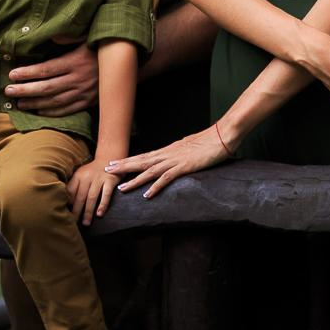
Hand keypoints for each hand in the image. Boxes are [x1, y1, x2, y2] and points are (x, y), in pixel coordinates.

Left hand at [5, 43, 96, 116]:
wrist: (126, 64)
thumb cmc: (101, 46)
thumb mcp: (86, 36)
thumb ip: (68, 36)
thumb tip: (52, 34)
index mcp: (76, 62)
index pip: (47, 69)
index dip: (28, 73)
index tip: (12, 74)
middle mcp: (79, 79)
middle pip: (47, 88)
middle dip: (26, 90)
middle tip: (8, 91)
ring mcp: (84, 93)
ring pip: (55, 101)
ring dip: (35, 103)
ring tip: (18, 103)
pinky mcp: (89, 102)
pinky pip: (67, 110)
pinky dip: (51, 112)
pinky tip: (37, 111)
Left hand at [69, 159, 119, 225]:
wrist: (109, 158)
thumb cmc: (92, 171)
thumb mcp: (81, 174)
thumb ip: (74, 185)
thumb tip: (66, 203)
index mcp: (78, 175)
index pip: (71, 191)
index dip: (68, 203)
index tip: (65, 214)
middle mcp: (87, 176)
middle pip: (80, 196)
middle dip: (77, 211)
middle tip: (74, 223)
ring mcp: (99, 178)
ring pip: (92, 197)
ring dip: (88, 211)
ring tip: (86, 222)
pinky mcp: (110, 180)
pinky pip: (106, 194)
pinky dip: (103, 204)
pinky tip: (99, 214)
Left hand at [113, 125, 233, 198]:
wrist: (223, 135)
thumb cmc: (209, 141)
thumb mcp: (190, 148)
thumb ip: (180, 154)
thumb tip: (175, 158)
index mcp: (169, 150)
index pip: (144, 156)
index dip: (129, 160)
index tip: (114, 163)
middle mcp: (168, 154)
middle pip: (141, 161)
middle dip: (123, 167)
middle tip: (107, 170)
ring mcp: (175, 160)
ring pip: (149, 171)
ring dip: (134, 180)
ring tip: (120, 187)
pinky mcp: (185, 167)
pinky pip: (167, 178)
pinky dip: (156, 186)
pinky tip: (147, 194)